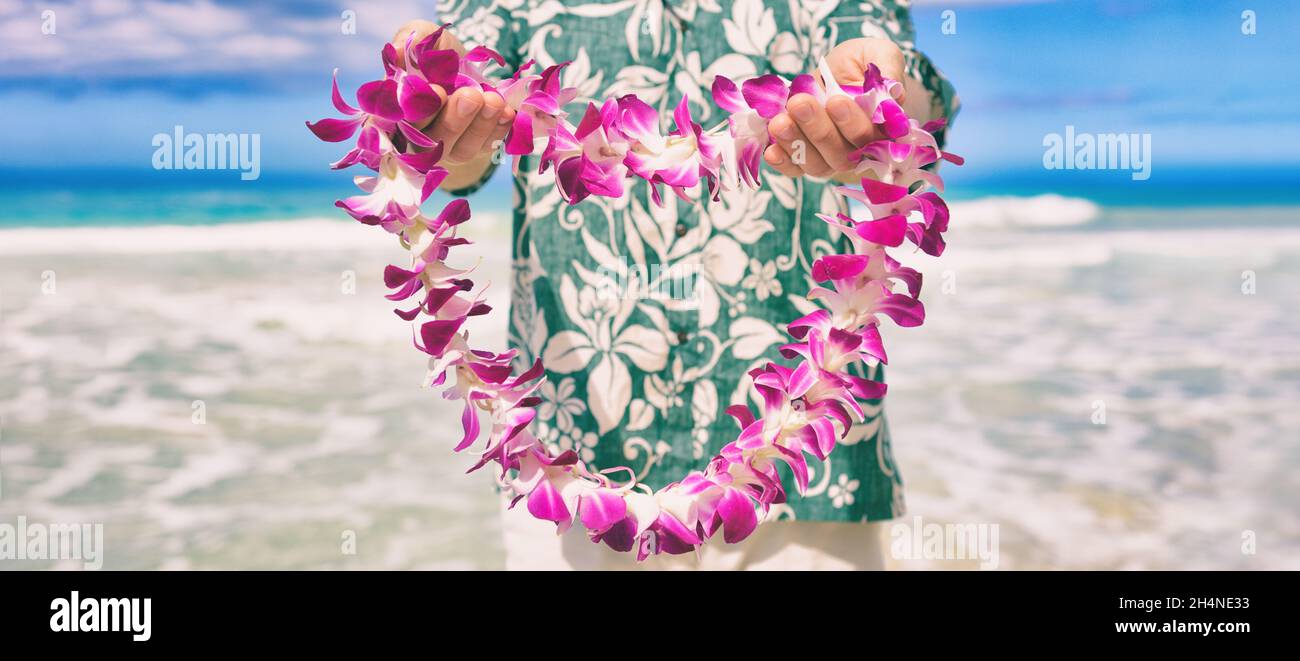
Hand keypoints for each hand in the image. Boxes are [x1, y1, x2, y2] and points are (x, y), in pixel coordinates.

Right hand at [391, 20, 514, 186]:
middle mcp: (414, 136)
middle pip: (428, 142)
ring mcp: (444, 148)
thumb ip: (411, 42)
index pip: (394, 120)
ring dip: (479, 126)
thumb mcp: (427, 39)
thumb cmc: (440, 56)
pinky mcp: (471, 150)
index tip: (436, 91)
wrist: (468, 69)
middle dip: (453, 119)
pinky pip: (484, 149)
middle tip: (471, 96)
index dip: (415, 110)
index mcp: (394, 110)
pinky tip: (506, 112)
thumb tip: (396, 51)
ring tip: (493, 100)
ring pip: (459, 150)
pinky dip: (497, 131)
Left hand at [764, 37, 905, 182]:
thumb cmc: (860, 64)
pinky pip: (796, 170)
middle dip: (819, 129)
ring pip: (818, 163)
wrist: (836, 74)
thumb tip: (892, 89)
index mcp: (885, 129)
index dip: (854, 123)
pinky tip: (771, 150)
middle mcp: (860, 151)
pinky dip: (783, 163)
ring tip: (780, 122)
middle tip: (800, 104)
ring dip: (797, 144)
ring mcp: (832, 158)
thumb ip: (888, 68)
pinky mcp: (806, 160)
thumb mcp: (878, 53)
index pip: (873, 136)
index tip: (835, 101)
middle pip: (842, 152)